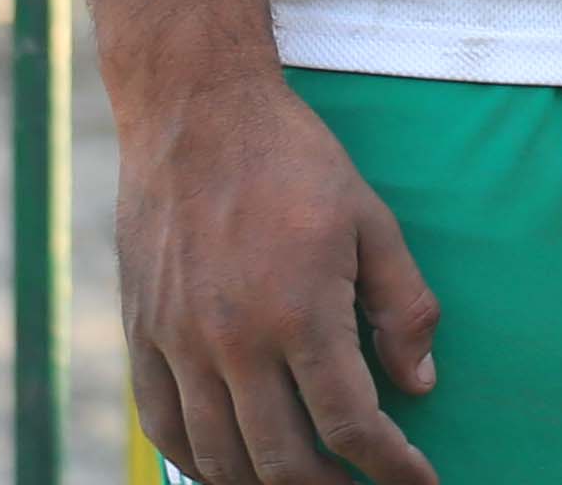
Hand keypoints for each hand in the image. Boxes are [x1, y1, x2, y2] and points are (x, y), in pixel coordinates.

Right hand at [118, 77, 446, 484]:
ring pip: (219, 458)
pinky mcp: (141, 337)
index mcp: (301, 312)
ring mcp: (179, 344)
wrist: (196, 114)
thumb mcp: (371, 220)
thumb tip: (420, 385)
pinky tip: (230, 464)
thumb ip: (402, 306)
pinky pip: (164, 428)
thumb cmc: (295, 161)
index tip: (418, 483)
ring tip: (305, 482)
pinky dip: (199, 461)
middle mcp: (234, 341)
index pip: (351, 425)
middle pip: (282, 461)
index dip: (390, 468)